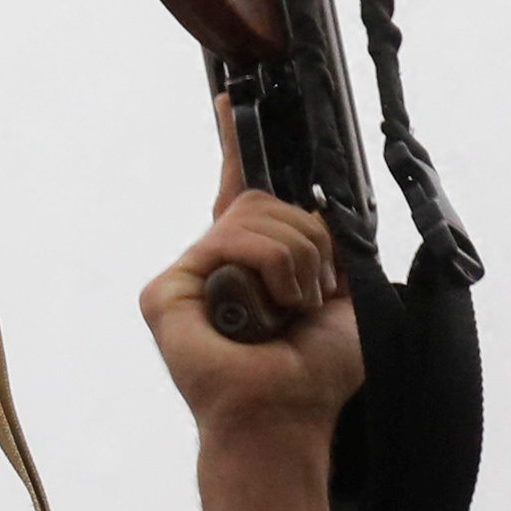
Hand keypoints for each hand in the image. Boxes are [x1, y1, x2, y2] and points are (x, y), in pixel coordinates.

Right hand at [145, 111, 359, 446]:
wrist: (286, 411)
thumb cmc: (314, 368)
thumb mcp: (344, 288)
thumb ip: (330, 240)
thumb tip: (319, 203)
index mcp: (253, 259)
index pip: (239, 187)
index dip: (236, 144)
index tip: (230, 100)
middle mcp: (215, 261)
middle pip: (265, 199)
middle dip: (309, 242)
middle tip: (309, 297)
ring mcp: (188, 275)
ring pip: (253, 214)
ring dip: (294, 260)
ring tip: (286, 312)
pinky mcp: (165, 291)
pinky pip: (228, 237)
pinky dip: (265, 268)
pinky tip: (260, 313)